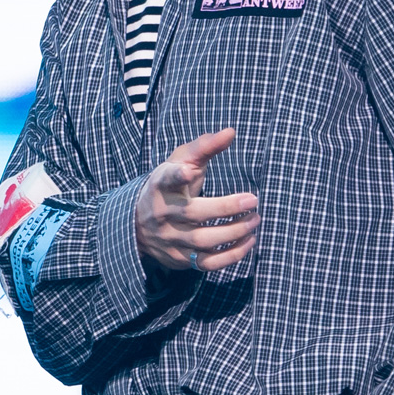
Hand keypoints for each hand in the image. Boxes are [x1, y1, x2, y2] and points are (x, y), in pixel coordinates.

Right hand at [135, 128, 259, 273]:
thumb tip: (231, 132)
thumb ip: (205, 147)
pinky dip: (230, 256)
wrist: (138, 223)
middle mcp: (163, 213)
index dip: (176, 175)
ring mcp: (170, 238)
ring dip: (233, 232)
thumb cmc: (169, 185)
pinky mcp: (179, 258)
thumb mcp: (180, 161)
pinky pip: (207, 263)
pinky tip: (249, 242)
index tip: (188, 170)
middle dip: (225, 208)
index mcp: (161, 185)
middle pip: (193, 213)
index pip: (166, 179)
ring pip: (202, 240)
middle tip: (253, 200)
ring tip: (255, 220)